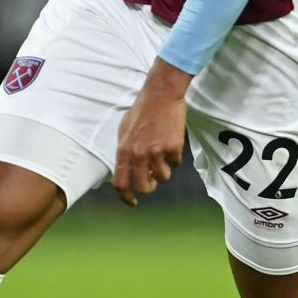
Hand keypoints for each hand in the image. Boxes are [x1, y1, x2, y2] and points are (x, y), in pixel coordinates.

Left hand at [113, 63, 191, 206]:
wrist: (161, 94)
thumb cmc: (142, 110)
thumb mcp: (125, 130)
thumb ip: (126, 150)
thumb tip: (128, 168)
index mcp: (124, 150)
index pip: (121, 183)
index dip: (126, 197)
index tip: (132, 202)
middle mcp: (139, 154)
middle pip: (144, 186)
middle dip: (150, 186)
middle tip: (153, 181)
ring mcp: (157, 151)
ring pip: (163, 177)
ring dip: (164, 170)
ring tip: (164, 155)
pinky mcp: (173, 147)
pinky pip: (176, 163)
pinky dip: (175, 157)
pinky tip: (172, 142)